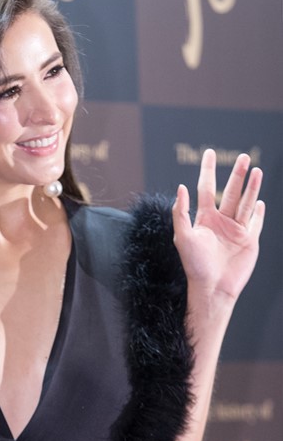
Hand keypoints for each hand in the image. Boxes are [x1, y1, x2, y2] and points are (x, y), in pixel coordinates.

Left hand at [172, 148, 264, 304]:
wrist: (212, 288)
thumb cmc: (194, 265)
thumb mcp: (183, 236)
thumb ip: (181, 212)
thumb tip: (181, 188)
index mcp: (204, 219)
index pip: (205, 188)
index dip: (207, 170)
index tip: (209, 153)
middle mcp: (220, 222)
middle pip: (230, 192)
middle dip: (236, 175)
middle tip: (242, 157)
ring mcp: (236, 231)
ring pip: (245, 203)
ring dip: (251, 187)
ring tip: (256, 170)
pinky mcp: (249, 241)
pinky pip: (255, 223)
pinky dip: (258, 212)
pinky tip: (260, 201)